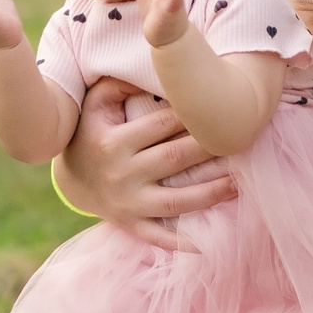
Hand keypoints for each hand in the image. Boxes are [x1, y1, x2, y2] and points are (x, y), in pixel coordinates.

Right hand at [56, 78, 235, 250]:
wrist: (71, 180)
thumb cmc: (92, 133)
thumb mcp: (95, 104)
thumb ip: (119, 84)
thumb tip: (154, 69)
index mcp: (113, 142)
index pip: (160, 125)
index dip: (192, 116)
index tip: (219, 110)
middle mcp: (120, 174)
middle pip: (174, 159)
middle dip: (209, 150)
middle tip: (242, 141)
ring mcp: (126, 203)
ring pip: (175, 201)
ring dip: (210, 194)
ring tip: (239, 184)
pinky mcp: (130, 224)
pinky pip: (158, 236)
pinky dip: (181, 243)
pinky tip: (210, 243)